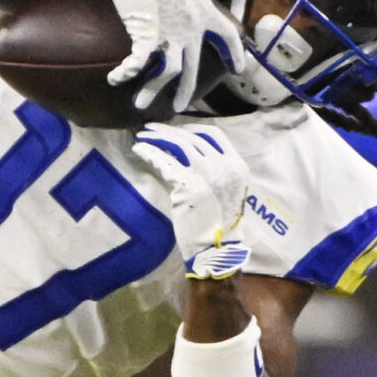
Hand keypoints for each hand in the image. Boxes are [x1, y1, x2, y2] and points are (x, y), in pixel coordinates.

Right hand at [97, 0, 248, 114]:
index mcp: (205, 12)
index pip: (228, 36)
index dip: (235, 54)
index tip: (239, 68)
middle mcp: (191, 28)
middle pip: (193, 67)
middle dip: (186, 90)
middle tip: (181, 106)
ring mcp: (170, 34)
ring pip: (168, 72)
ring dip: (153, 90)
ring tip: (142, 104)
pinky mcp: (146, 34)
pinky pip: (138, 62)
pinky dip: (126, 72)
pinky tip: (117, 80)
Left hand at [135, 123, 250, 278]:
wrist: (217, 249)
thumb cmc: (219, 226)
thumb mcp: (227, 192)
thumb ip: (216, 172)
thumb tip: (188, 155)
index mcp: (237, 165)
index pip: (214, 134)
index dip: (192, 129)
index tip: (177, 130)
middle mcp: (224, 165)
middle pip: (193, 137)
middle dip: (170, 130)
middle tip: (151, 127)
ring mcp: (206, 173)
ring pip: (179, 144)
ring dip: (158, 137)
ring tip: (143, 135)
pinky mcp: (187, 184)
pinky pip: (165, 161)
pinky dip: (150, 152)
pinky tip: (139, 149)